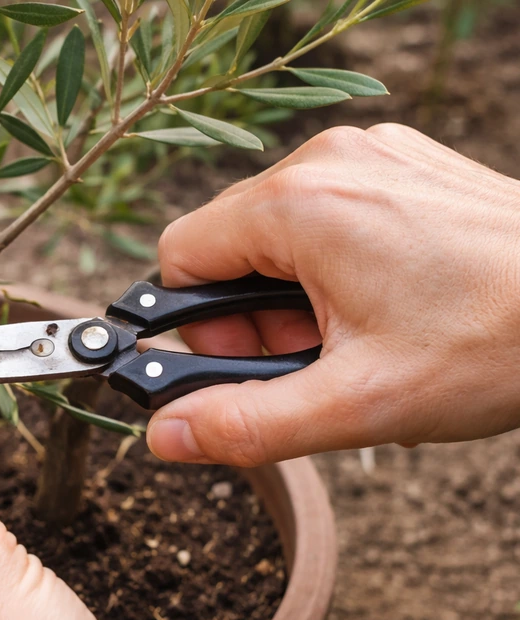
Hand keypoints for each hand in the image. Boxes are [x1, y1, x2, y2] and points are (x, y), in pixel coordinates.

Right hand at [148, 123, 519, 465]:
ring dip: (297, 297)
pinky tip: (389, 304)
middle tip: (320, 359)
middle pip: (229, 246)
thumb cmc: (497, 342)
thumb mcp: (358, 402)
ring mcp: (370, 155)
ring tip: (362, 336)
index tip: (256, 363)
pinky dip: (336, 268)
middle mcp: (328, 160)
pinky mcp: (401, 165)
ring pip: (278, 234)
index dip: (202, 327)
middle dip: (256, 317)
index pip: (181, 257)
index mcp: (301, 204)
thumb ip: (246, 423)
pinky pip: (329, 214)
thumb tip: (164, 434)